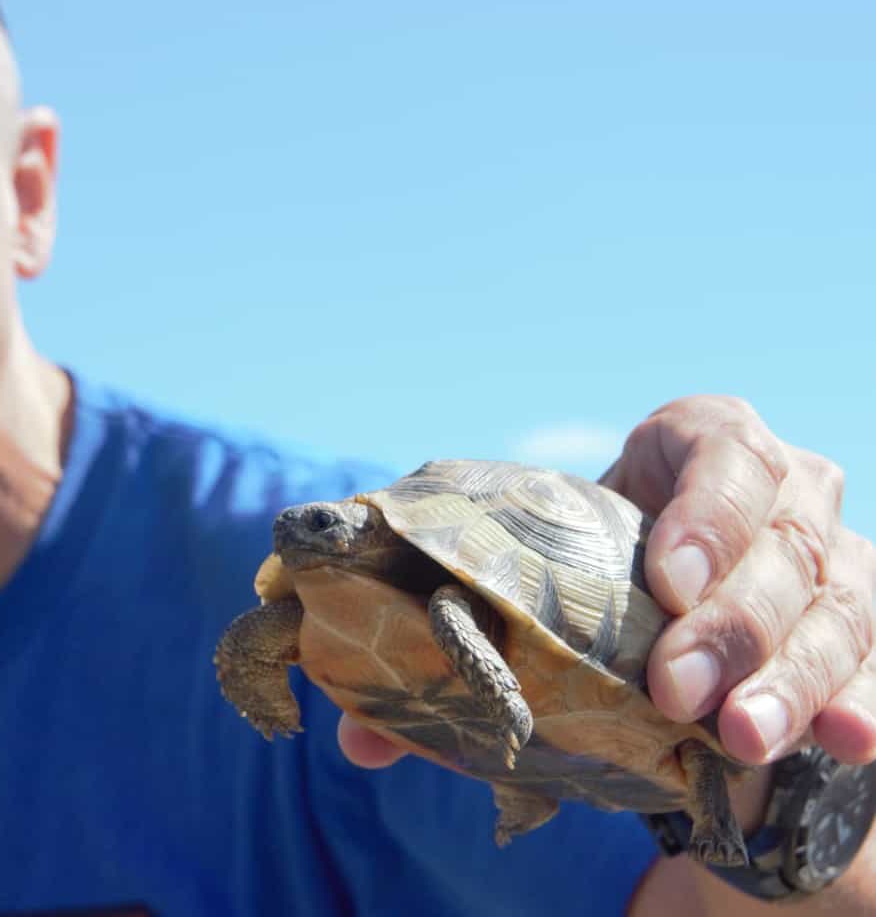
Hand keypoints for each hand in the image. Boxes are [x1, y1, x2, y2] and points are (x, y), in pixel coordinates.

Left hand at [338, 395, 875, 770]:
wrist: (675, 594)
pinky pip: (874, 660)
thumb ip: (460, 629)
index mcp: (700, 443)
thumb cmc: (597, 563)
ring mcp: (835, 557)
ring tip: (742, 737)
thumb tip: (359, 735)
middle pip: (780, 544)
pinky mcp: (859, 625)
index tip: (660, 580)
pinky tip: (845, 739)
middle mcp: (786, 489)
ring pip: (835, 607)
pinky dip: (861, 698)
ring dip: (792, 677)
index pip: (722, 453)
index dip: (701, 513)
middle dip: (731, 621)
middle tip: (678, 690)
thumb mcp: (540, 569)